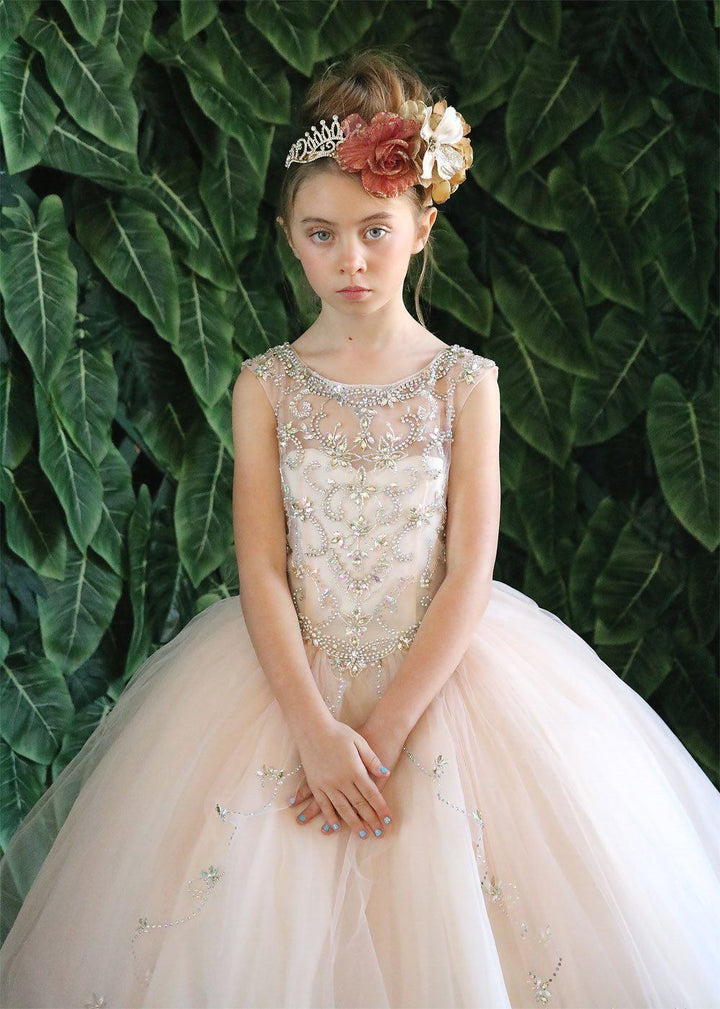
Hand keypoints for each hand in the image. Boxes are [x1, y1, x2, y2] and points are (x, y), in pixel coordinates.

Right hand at [289, 712, 407, 838]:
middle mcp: (341, 781)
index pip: (372, 794)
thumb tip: (386, 773)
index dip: (380, 808)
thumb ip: (372, 760)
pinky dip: (329, 816)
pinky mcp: (315, 784)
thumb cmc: (339, 732)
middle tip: (378, 833)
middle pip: (359, 805)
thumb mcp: (360, 742)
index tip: (388, 820)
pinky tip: (334, 826)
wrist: (313, 728)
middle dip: (370, 820)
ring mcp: (327, 784)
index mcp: (355, 770)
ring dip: (352, 823)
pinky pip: (323, 804)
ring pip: (342, 809)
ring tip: (361, 835)